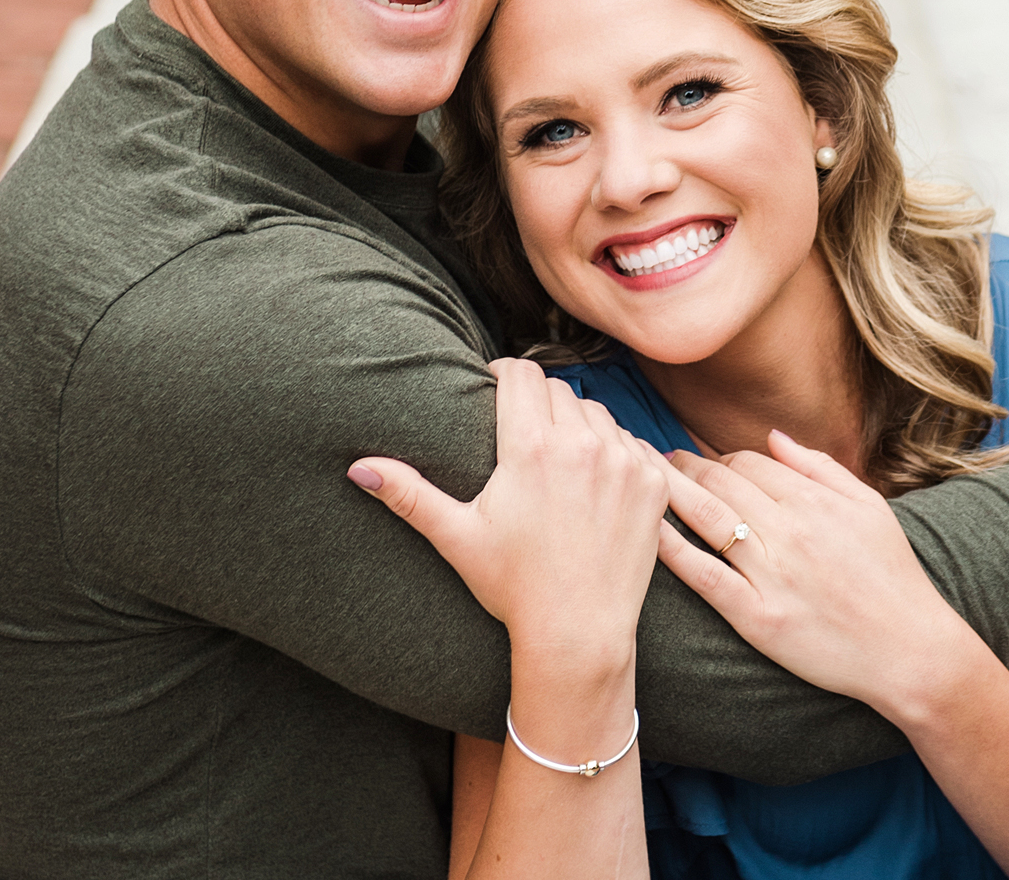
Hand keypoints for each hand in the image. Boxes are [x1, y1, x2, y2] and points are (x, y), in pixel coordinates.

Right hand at [349, 358, 669, 652]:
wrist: (579, 634)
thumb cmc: (513, 587)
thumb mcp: (457, 537)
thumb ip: (409, 494)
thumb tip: (357, 468)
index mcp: (532, 448)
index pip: (520, 374)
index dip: (504, 374)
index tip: (495, 386)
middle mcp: (583, 445)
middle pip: (557, 389)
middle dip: (537, 401)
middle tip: (523, 428)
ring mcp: (623, 462)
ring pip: (596, 412)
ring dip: (577, 423)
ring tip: (557, 456)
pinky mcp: (651, 483)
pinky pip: (630, 442)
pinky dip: (612, 451)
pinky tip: (593, 480)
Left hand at [654, 430, 989, 719]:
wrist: (911, 650)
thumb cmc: (893, 577)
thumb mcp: (869, 507)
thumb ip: (820, 467)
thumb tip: (773, 436)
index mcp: (815, 501)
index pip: (749, 463)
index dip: (718, 458)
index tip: (700, 461)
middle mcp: (791, 531)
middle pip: (721, 482)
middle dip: (682, 465)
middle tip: (651, 459)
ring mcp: (773, 575)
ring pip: (707, 518)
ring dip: (668, 491)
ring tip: (642, 479)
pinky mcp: (759, 617)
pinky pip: (706, 576)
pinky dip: (673, 550)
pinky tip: (646, 531)